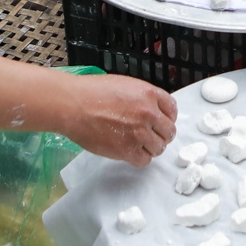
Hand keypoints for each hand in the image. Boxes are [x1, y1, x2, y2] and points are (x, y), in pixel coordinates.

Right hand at [61, 72, 177, 165]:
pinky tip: (130, 152)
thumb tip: (151, 111)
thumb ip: (142, 98)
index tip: (161, 122)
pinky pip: (144, 160)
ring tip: (138, 144)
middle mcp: (148, 113)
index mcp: (149, 94)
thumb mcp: (124, 85)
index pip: (172, 109)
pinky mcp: (127, 150)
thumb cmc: (91, 92)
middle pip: (169, 131)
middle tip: (151, 136)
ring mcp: (139, 133)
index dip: (167, 117)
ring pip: (159, 148)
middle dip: (161, 134)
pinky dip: (139, 158)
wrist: (73, 105)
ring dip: (151, 147)